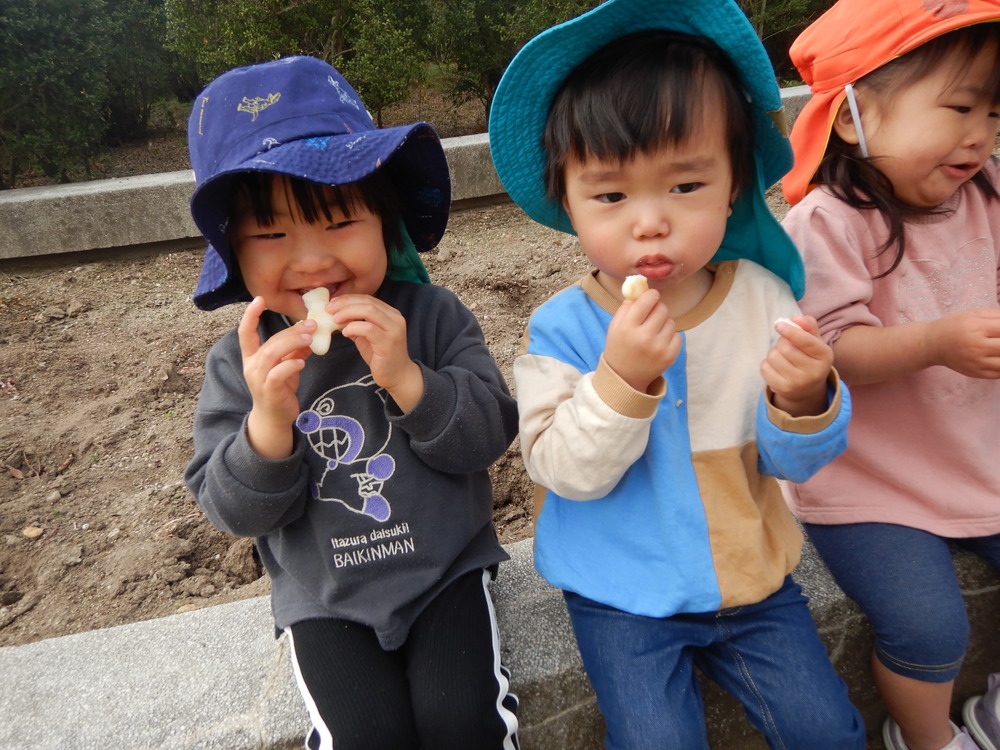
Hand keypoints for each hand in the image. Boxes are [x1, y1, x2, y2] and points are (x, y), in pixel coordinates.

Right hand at [239, 297, 314, 458]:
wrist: (274, 418)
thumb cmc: (279, 389)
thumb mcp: (287, 365)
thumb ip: (295, 350)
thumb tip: (312, 333)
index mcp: (252, 357)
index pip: (245, 332)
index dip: (250, 315)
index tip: (259, 299)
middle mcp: (251, 366)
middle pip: (269, 342)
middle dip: (291, 331)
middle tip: (312, 324)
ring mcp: (258, 379)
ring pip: (272, 354)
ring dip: (292, 343)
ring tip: (310, 338)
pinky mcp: (269, 391)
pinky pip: (278, 374)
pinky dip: (290, 365)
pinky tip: (302, 362)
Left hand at [329, 294, 424, 411]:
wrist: (398, 376)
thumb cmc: (382, 356)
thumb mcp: (367, 337)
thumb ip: (356, 324)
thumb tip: (336, 315)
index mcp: (390, 314)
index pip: (368, 299)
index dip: (348, 299)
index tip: (332, 303)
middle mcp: (395, 318)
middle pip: (367, 302)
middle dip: (345, 303)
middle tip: (329, 309)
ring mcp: (393, 329)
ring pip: (368, 311)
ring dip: (348, 312)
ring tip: (335, 319)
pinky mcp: (389, 342)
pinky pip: (368, 329)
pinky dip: (353, 327)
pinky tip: (345, 332)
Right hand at [604, 289, 681, 392]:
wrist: (625, 377)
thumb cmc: (619, 347)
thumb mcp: (615, 326)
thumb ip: (627, 306)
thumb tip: (642, 289)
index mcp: (628, 328)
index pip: (646, 301)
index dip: (651, 295)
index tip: (652, 296)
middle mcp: (644, 337)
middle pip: (662, 309)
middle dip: (657, 309)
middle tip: (652, 316)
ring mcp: (659, 348)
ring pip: (671, 321)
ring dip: (664, 323)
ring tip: (654, 332)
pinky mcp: (670, 356)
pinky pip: (678, 335)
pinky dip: (670, 336)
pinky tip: (659, 343)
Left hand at [761, 315, 833, 416]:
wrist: (807, 388)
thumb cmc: (809, 357)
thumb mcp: (815, 341)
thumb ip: (808, 326)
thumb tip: (795, 319)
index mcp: (825, 356)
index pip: (806, 342)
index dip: (791, 332)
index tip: (779, 325)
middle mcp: (814, 372)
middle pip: (786, 347)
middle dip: (782, 341)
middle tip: (786, 345)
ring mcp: (798, 383)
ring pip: (773, 356)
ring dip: (774, 352)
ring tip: (782, 357)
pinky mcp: (782, 389)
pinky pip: (765, 367)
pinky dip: (767, 363)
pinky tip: (776, 367)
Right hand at [925, 308, 999, 378]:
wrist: (932, 344)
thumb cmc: (953, 326)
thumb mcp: (973, 314)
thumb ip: (996, 315)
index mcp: (977, 328)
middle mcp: (977, 347)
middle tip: (999, 340)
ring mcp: (977, 362)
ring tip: (997, 349)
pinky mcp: (975, 373)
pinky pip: (999, 374)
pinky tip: (997, 357)